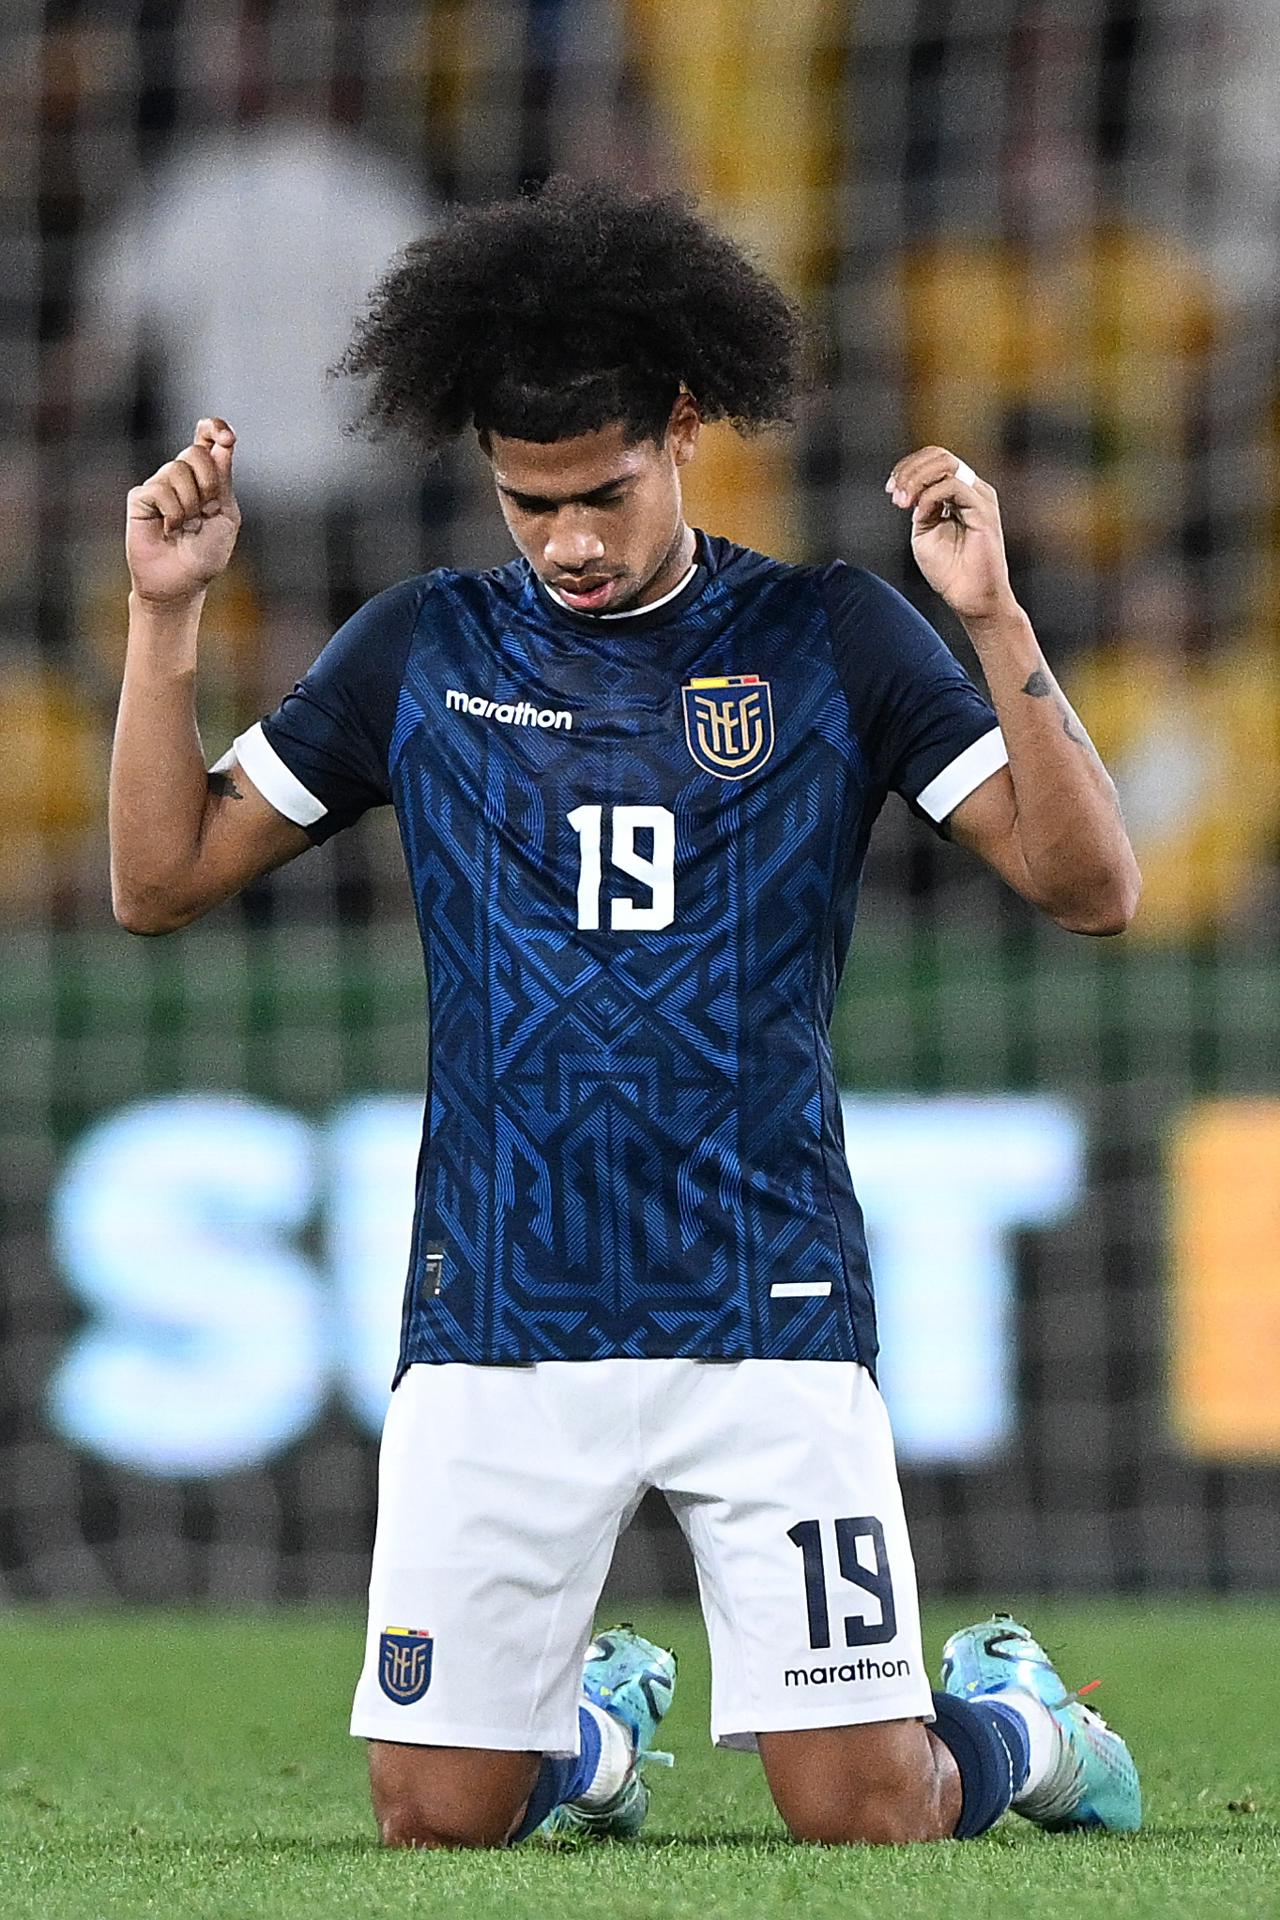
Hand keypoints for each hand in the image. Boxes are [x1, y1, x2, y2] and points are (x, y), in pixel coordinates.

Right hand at [126, 418, 240, 604]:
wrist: (182, 582)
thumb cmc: (206, 553)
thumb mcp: (226, 515)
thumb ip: (223, 478)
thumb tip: (223, 441)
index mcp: (206, 477)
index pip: (206, 438)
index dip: (214, 428)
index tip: (226, 437)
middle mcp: (181, 476)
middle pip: (194, 452)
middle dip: (207, 482)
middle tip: (207, 511)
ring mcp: (159, 485)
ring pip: (176, 469)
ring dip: (190, 504)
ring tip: (186, 527)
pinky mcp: (140, 498)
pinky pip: (160, 490)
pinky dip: (172, 513)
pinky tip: (169, 530)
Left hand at [885, 446, 1015, 624]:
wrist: (970, 598)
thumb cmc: (949, 571)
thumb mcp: (924, 532)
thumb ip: (919, 507)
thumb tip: (913, 490)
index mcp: (959, 493)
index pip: (934, 460)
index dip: (907, 468)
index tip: (889, 490)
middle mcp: (972, 490)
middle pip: (939, 456)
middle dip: (909, 470)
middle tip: (894, 495)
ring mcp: (980, 498)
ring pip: (946, 465)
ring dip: (916, 480)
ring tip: (902, 502)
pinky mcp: (984, 510)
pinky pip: (953, 487)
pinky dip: (930, 497)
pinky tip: (919, 515)